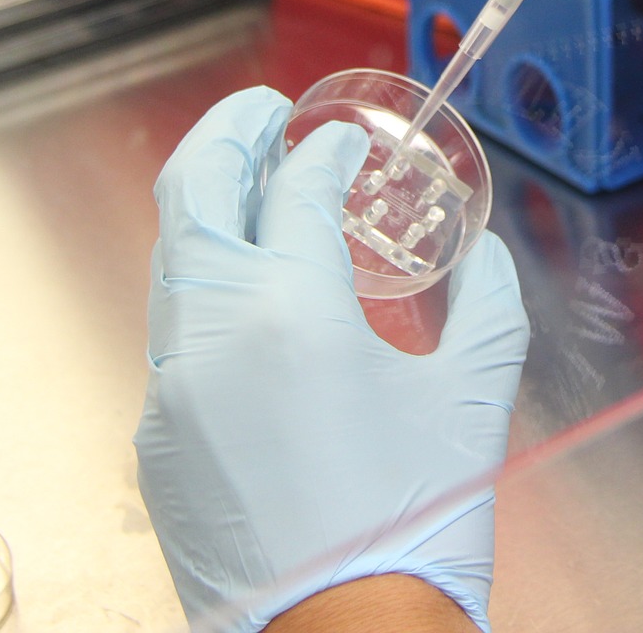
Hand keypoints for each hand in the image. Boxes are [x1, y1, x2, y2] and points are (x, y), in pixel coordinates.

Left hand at [135, 88, 530, 631]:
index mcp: (294, 312)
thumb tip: (486, 258)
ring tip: (252, 192)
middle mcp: (214, 337)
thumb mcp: (472, 398)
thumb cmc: (413, 528)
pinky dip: (206, 294)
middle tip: (262, 114)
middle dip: (227, 136)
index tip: (344, 139)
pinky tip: (247, 302)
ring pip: (173, 266)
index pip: (297, 187)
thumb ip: (487, 306)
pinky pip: (172, 339)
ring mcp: (171, 390)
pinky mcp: (154, 439)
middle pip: (192, 193)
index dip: (325, 148)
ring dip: (210, 213)